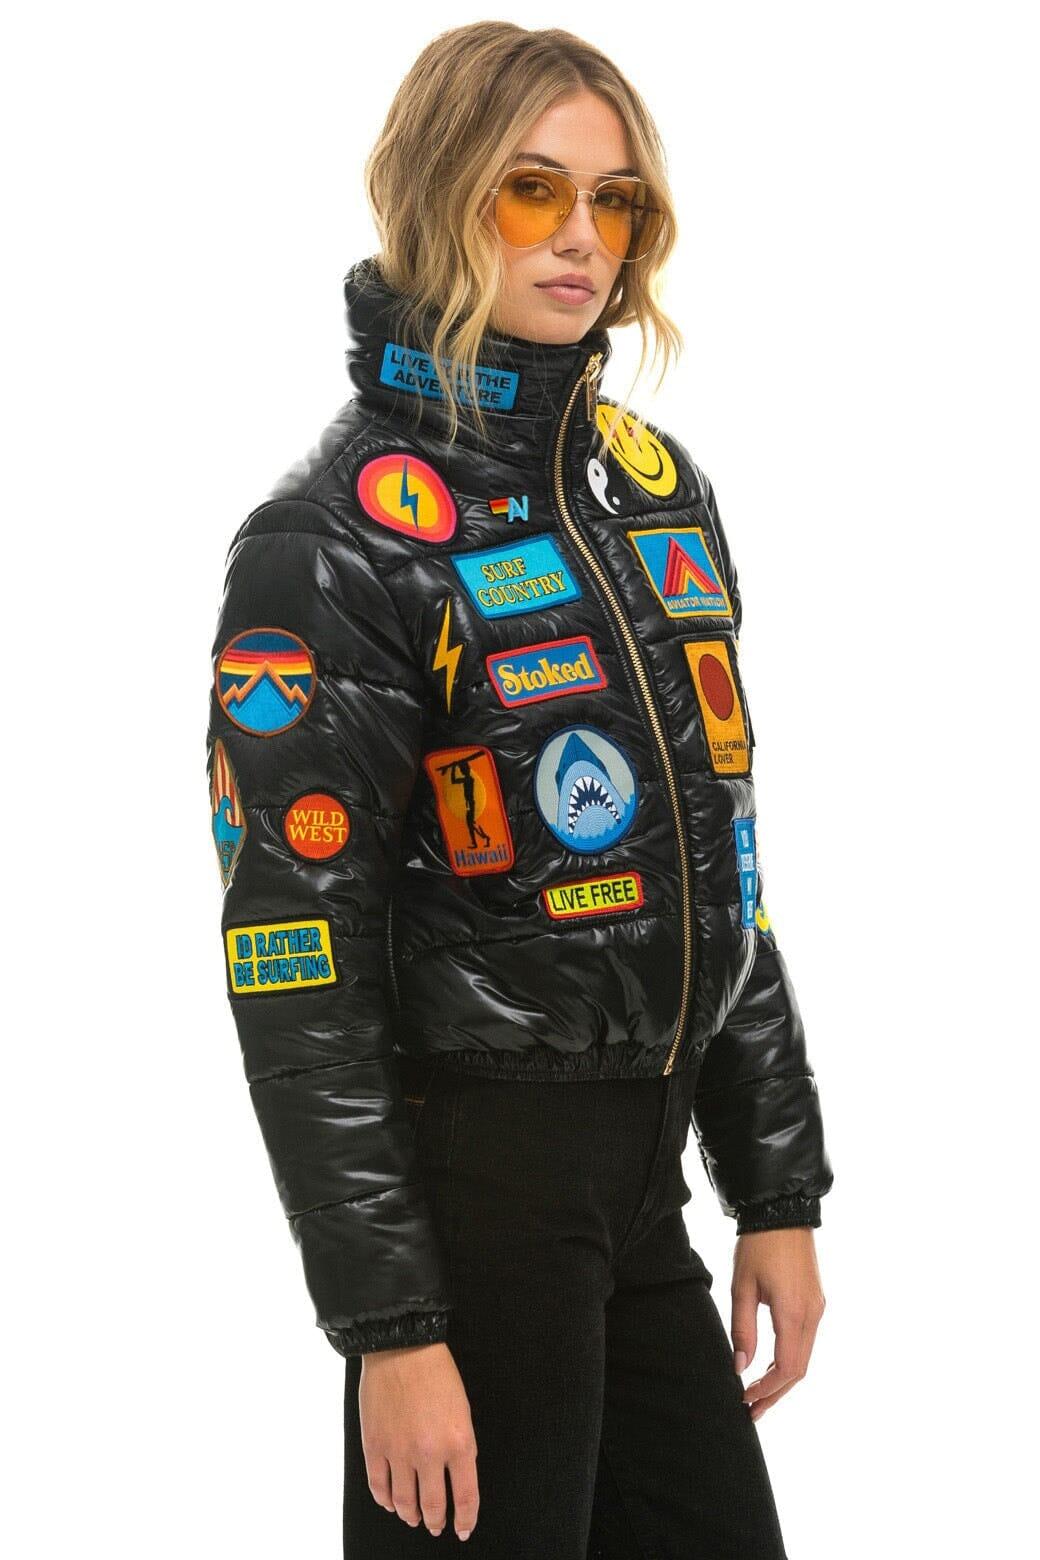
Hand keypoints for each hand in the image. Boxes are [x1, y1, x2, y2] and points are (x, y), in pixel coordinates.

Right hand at [359, 1340, 478, 1540]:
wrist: (403, 1347)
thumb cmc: (437, 1372)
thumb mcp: (463, 1410)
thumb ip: (460, 1447)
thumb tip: (454, 1476)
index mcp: (459, 1442)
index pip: (465, 1497)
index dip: (465, 1519)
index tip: (463, 1529)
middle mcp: (429, 1453)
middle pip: (432, 1505)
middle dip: (436, 1521)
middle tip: (437, 1526)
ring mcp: (398, 1452)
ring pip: (404, 1501)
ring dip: (410, 1515)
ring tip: (413, 1517)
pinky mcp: (374, 1445)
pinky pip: (378, 1485)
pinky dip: (385, 1500)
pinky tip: (390, 1502)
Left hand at [730, 1227, 825, 1421]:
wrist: (782, 1212)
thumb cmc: (757, 1247)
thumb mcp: (742, 1287)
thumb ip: (743, 1330)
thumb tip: (741, 1367)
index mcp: (793, 1312)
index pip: (786, 1367)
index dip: (767, 1389)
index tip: (746, 1400)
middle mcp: (812, 1315)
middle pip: (798, 1369)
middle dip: (775, 1393)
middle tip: (752, 1410)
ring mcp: (817, 1309)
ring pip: (804, 1357)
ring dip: (783, 1379)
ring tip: (758, 1394)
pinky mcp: (816, 1302)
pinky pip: (806, 1341)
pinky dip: (790, 1360)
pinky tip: (771, 1365)